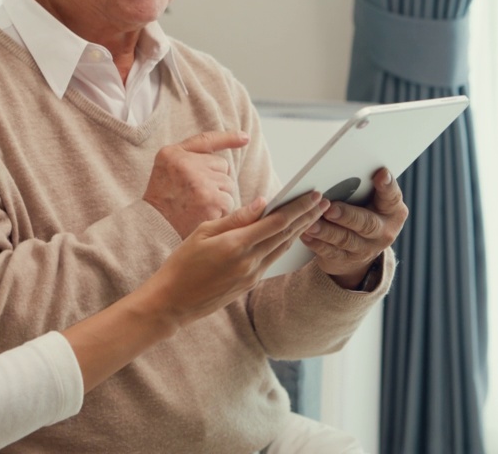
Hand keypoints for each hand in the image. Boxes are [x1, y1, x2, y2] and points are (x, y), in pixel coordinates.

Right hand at [142, 130, 249, 238]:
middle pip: (222, 167)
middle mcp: (186, 164)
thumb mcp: (166, 165)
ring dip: (219, 196)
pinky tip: (204, 214)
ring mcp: (200, 182)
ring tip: (198, 205)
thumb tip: (241, 138)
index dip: (228, 138)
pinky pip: (229, 201)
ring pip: (228, 185)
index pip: (206, 140)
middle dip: (215, 180)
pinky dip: (221, 210)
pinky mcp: (211, 201)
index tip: (245, 138)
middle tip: (195, 194)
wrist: (154, 227)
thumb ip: (191, 151)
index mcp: (173, 154)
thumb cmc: (163, 197)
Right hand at [142, 191, 330, 326]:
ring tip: (314, 215)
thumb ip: (236, 218)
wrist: (173, 302)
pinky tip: (291, 235)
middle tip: (324, 202)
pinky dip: (285, 244)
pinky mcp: (250, 284)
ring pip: (282, 248)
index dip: (298, 206)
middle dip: (307, 216)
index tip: (313, 194)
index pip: (276, 221)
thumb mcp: (202, 232)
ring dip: (301, 230)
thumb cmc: (182, 264)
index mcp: (236, 245)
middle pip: (286, 234)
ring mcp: (252, 276)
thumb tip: (262, 203)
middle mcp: (249, 262)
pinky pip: (273, 259)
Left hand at [301, 168, 406, 287]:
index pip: (392, 197)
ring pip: (345, 239)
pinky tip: (305, 234)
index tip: (380, 174)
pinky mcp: (345, 260)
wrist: (359, 250)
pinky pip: (329, 252)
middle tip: (330, 209)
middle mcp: (383, 232)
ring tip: (311, 223)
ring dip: (326, 231)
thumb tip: (342, 169)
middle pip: (367, 224)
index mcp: (392, 212)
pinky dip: (316, 243)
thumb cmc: (363, 214)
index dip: (387, 186)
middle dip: (347, 216)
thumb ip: (363, 187)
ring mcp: (365, 249)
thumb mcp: (371, 202)